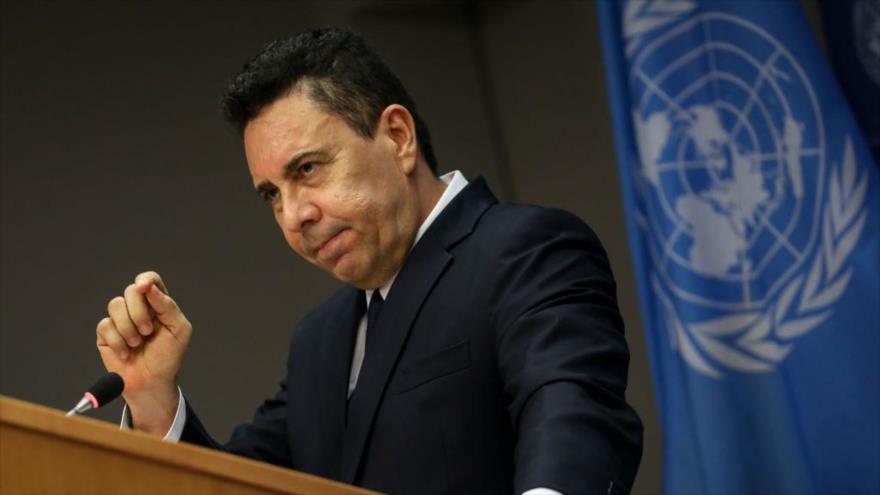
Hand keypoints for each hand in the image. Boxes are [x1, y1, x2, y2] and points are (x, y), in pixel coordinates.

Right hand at [96, 271, 191, 432]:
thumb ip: (167, 306)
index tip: (143, 287)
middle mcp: (138, 308)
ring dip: (128, 328)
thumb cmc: (168, 356)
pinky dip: (118, 341)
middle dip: (139, 312)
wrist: (151, 382)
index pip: (150, 280)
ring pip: (115, 305)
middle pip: (130, 290)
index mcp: (158, 304)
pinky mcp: (106, 333)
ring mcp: (121, 319)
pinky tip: (126, 353)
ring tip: (137, 344)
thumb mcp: (178, 330)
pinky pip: (105, 325)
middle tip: (148, 332)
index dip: (145, 280)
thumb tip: (149, 288)